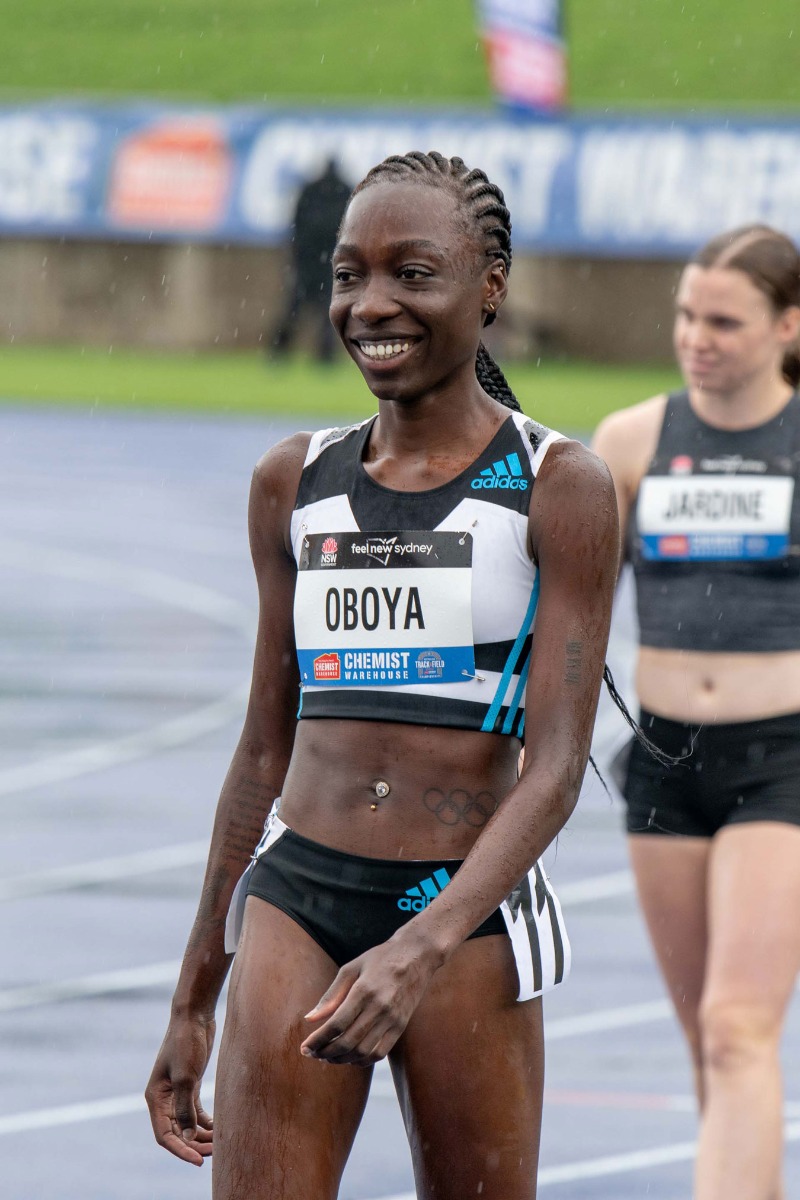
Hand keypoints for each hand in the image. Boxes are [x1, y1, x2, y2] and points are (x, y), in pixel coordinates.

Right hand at [145, 1013, 215, 1165]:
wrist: (194, 1015)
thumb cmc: (186, 1043)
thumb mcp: (186, 1077)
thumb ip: (185, 1108)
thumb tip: (188, 1137)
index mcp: (155, 1098)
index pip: (164, 1135)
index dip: (181, 1150)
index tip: (198, 1160)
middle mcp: (163, 1098)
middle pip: (176, 1133)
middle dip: (194, 1145)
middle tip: (215, 1153)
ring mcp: (177, 1092)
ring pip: (187, 1125)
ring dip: (201, 1136)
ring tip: (220, 1144)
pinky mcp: (190, 1085)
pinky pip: (196, 1113)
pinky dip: (206, 1123)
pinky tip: (219, 1129)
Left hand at [300, 930, 442, 1066]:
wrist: (417, 955)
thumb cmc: (380, 959)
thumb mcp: (352, 968)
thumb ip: (331, 995)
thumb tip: (310, 1019)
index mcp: (364, 990)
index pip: (336, 1024)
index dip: (318, 1039)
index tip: (305, 1047)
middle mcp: (379, 1007)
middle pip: (348, 1041)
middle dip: (325, 1052)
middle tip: (313, 1054)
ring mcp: (392, 1019)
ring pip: (363, 1052)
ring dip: (342, 1059)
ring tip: (328, 1056)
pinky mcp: (401, 1027)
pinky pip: (380, 1053)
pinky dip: (362, 1060)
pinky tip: (350, 1057)